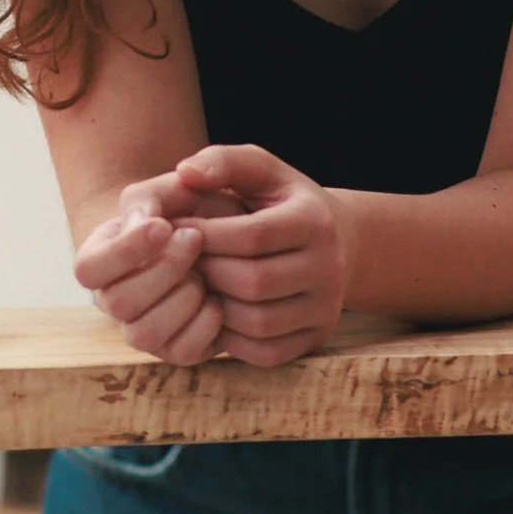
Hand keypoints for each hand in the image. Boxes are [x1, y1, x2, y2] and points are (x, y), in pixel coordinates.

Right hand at [73, 206, 224, 365]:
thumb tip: (136, 223)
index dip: (124, 251)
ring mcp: (142, 331)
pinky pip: (182, 351)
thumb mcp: (164, 191)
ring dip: (182, 297)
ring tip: (204, 269)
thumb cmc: (182, 208)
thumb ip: (146, 198)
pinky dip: (205, 322)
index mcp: (98, 262)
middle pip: (117, 303)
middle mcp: (113, 302)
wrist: (217, 235)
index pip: (88, 269)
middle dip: (163, 269)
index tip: (163, 225)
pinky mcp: (176, 349)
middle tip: (194, 238)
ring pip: (144, 334)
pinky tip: (216, 295)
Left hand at [175, 145, 352, 365]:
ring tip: (196, 285)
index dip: (206, 234)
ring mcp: (327, 307)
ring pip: (260, 322)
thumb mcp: (261, 169)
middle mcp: (329, 266)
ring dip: (217, 307)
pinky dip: (234, 339)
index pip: (253, 235)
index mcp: (314, 220)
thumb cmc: (282, 200)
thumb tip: (185, 172)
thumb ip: (223, 162)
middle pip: (255, 282)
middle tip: (180, 262)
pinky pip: (268, 351)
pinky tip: (216, 312)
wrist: (337, 239)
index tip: (175, 229)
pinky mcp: (318, 336)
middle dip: (209, 272)